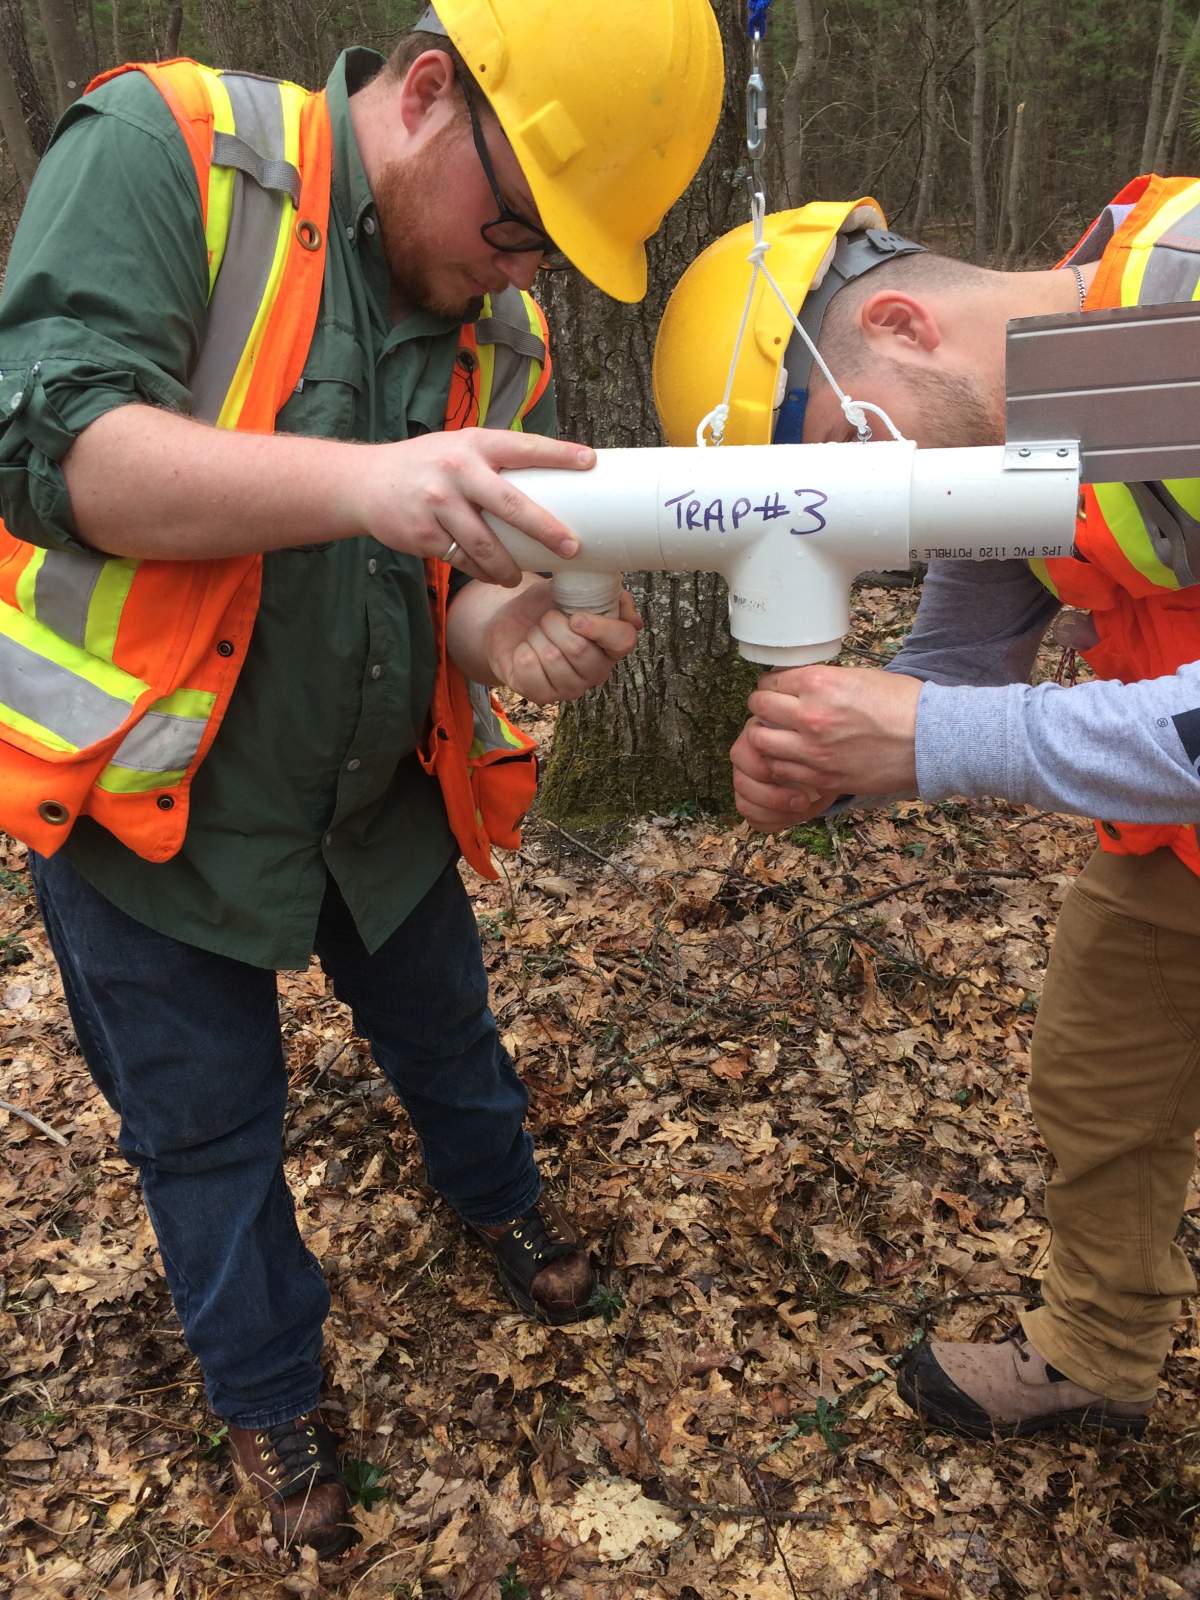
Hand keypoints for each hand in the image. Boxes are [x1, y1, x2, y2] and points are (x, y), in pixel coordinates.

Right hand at [356, 429, 594, 584]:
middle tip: (571, 548)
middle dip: (545, 529)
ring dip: (509, 567)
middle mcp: (457, 470)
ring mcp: (438, 502)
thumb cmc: (427, 466)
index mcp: (473, 444)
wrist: (365, 483)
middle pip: (511, 504)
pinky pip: (461, 559)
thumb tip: (551, 482)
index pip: (523, 447)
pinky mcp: (422, 532)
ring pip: (486, 544)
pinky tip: (490, 576)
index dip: (558, 454)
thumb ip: (495, 462)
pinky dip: (479, 571)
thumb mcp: (459, 448)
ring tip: (520, 577)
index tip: (590, 462)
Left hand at [479, 579, 641, 703]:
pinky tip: (525, 649)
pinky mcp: (543, 696)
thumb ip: (604, 593)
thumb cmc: (546, 606)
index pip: (624, 641)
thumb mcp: (572, 588)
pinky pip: (529, 669)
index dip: (601, 629)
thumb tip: (630, 615)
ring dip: (536, 635)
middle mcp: (596, 671)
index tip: (576, 617)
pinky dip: (521, 650)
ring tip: (536, 632)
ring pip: (552, 658)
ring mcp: (570, 687)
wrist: (511, 620)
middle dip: (554, 624)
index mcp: (611, 643)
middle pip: (580, 650)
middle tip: (547, 618)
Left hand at [732, 665, 921, 824]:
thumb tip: (796, 686)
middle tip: (772, 710)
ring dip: (766, 736)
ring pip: (760, 741)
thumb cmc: (903, 704)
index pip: (770, 682)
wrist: (931, 740)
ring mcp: (813, 751)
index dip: (772, 685)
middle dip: (763, 707)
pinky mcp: (822, 778)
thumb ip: (822, 682)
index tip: (776, 690)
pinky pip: (780, 770)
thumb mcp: (858, 677)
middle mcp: (809, 717)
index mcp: (819, 684)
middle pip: (758, 708)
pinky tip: (793, 758)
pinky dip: (781, 763)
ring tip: (779, 735)